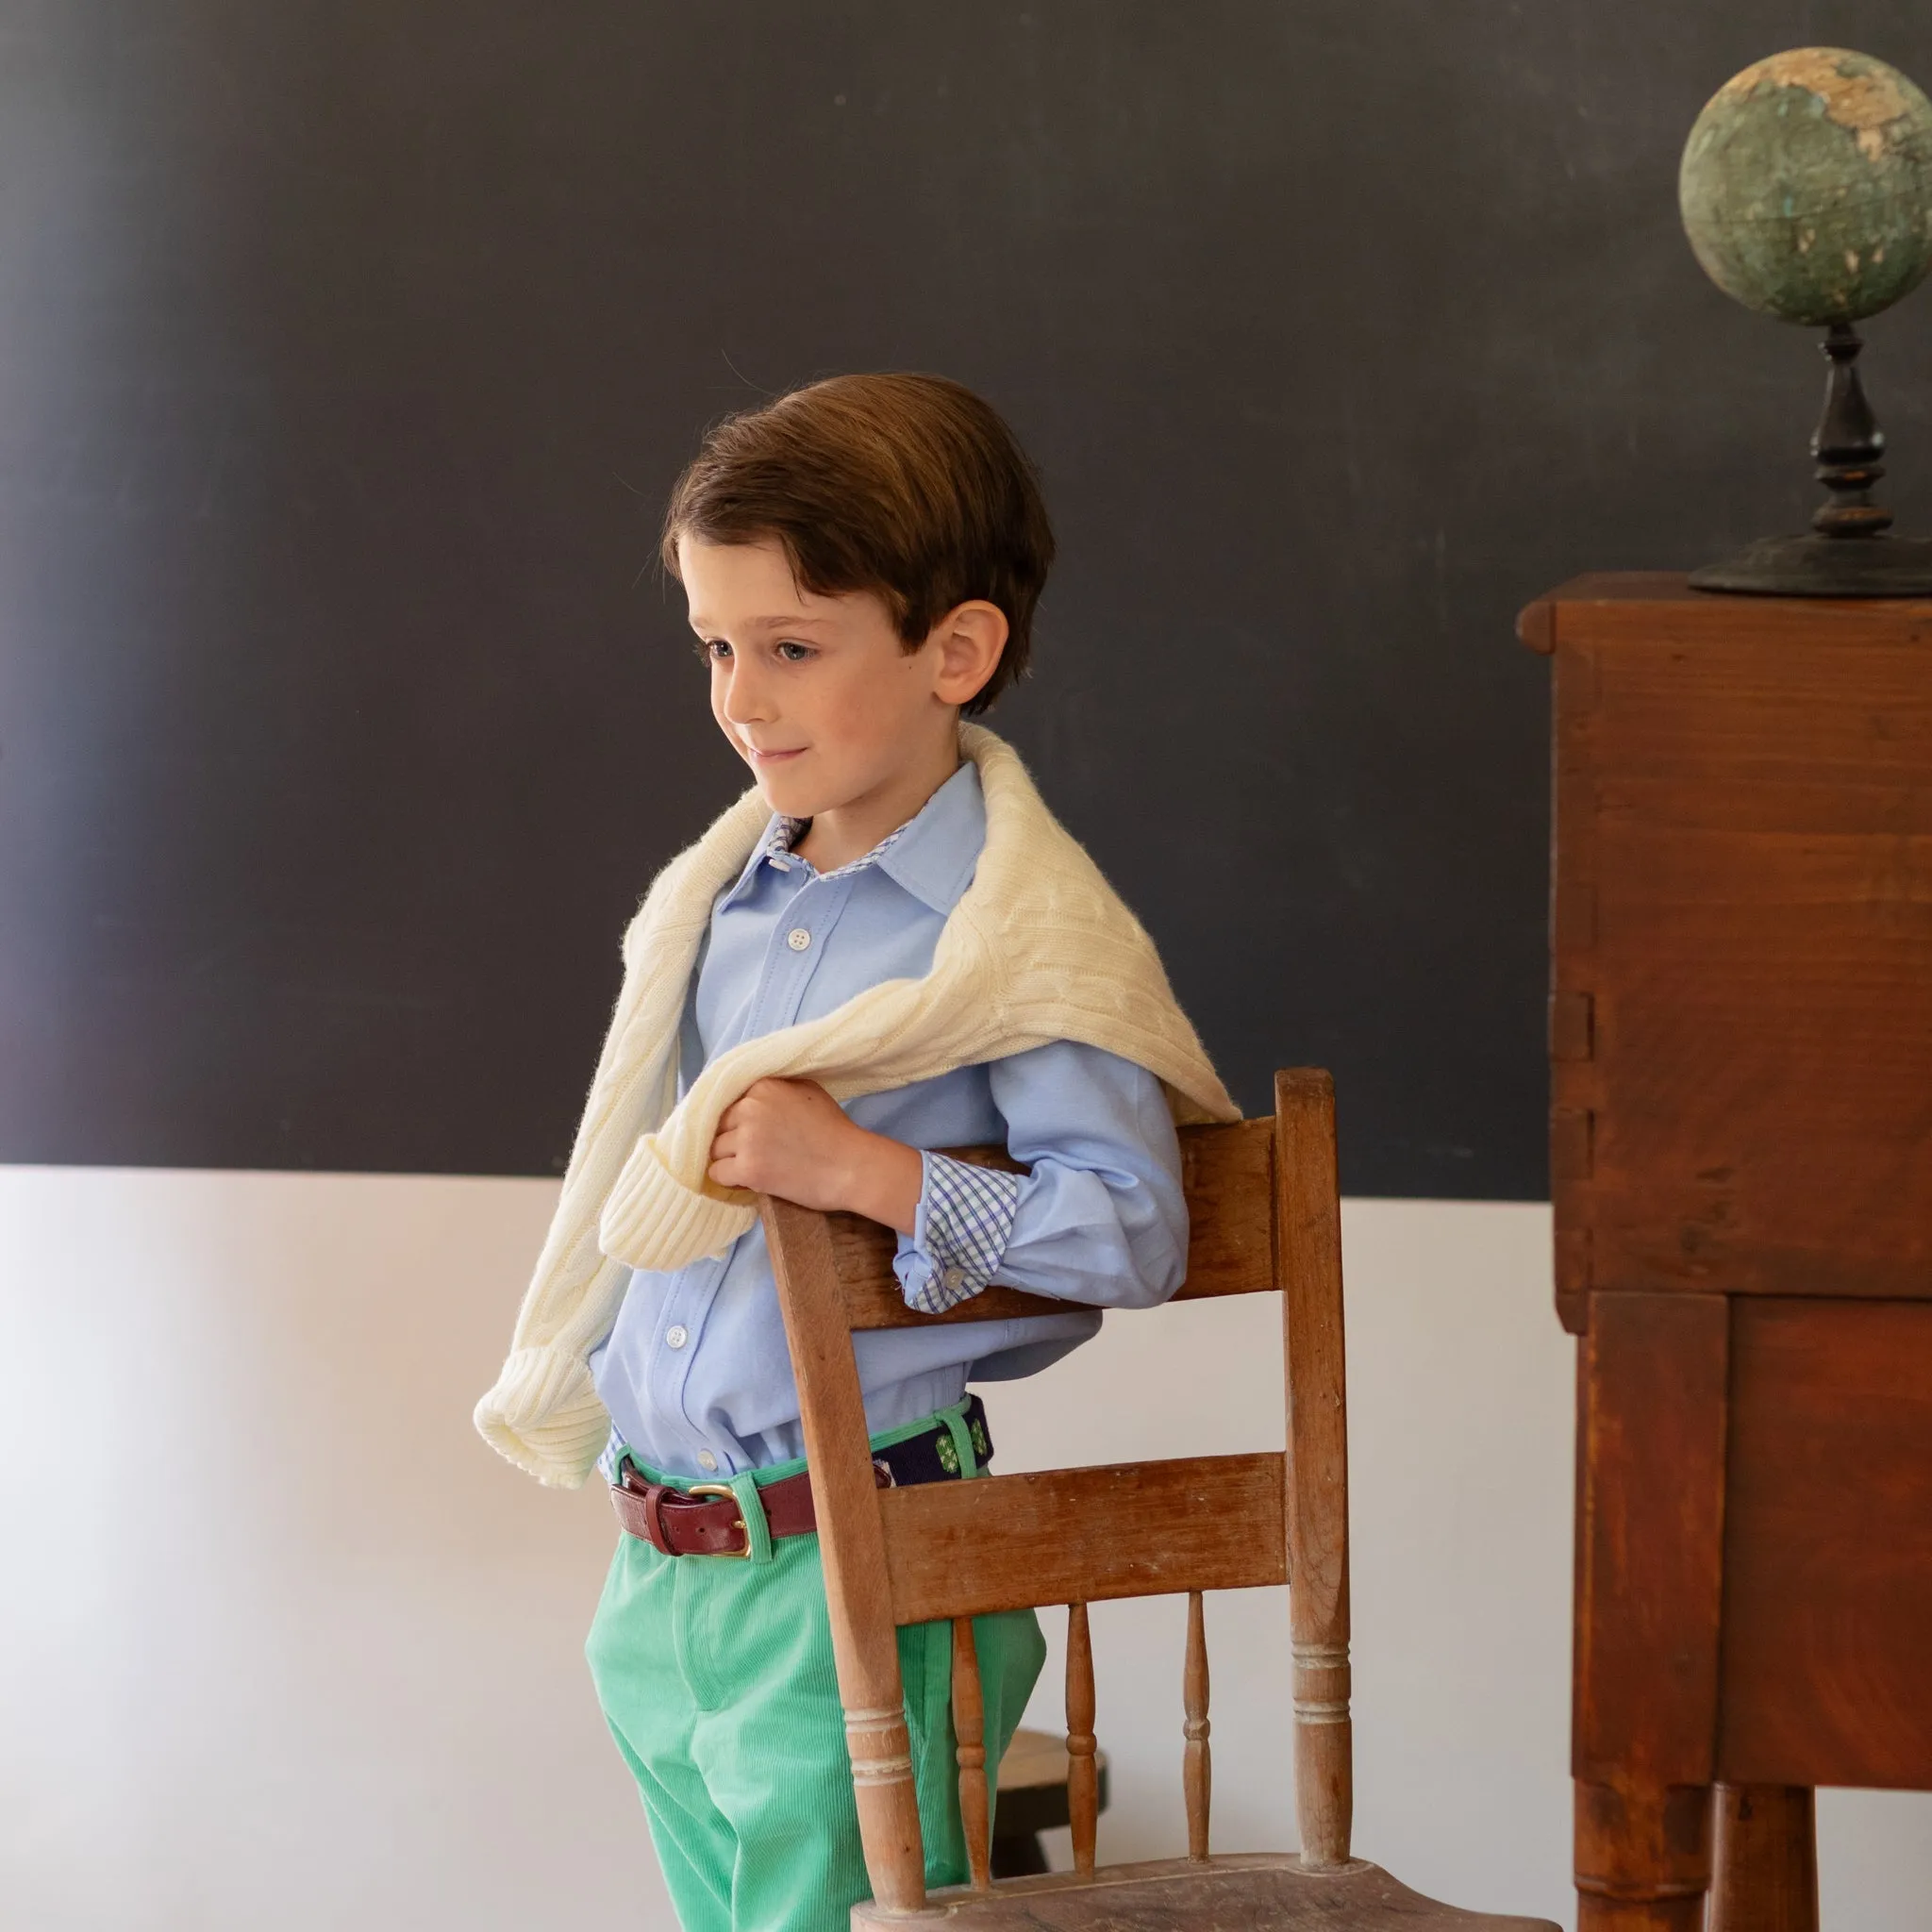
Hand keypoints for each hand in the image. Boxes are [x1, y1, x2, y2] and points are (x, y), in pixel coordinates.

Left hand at [707, 1077, 922, 1232]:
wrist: (851, 1167)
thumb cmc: (834, 1130)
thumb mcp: (808, 1091)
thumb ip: (776, 1088)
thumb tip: (748, 1094)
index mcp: (763, 1086)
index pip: (728, 1103)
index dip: (739, 1121)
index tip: (753, 1132)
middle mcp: (751, 1107)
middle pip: (719, 1126)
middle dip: (733, 1140)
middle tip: (756, 1153)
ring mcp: (748, 1139)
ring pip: (715, 1150)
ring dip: (731, 1160)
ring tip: (755, 1167)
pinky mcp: (748, 1169)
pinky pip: (717, 1174)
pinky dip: (729, 1179)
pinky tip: (749, 1180)